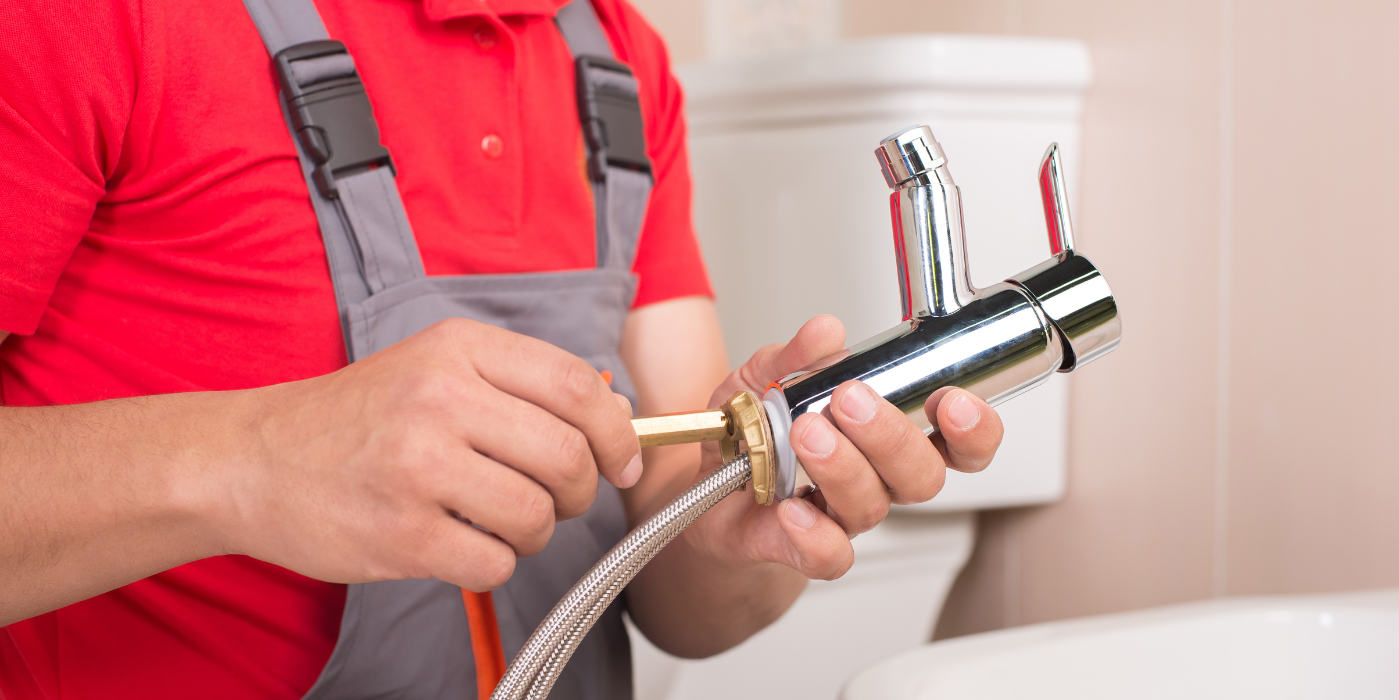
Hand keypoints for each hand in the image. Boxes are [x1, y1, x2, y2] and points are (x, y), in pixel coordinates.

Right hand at [223, 318, 640, 590]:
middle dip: (580, 491)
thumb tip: (618, 411)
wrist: (250, 461)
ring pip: (537, 516)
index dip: (618, 432)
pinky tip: (460, 542)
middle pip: (568, 457)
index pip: (578, 387)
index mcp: (458, 348)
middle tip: (557, 498)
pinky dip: (492, 562)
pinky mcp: (401, 533)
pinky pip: (494, 562)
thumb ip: (522, 383)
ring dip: (535, 532)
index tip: (624, 461)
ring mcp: (418, 467)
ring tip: (499, 521)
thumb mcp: (435, 367)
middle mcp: (440, 399)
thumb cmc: (355, 417)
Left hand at [684, 315, 1002, 580]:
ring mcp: (842, 515)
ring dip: (842, 465)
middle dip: (892, 436)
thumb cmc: (754, 431)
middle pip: (922, 475)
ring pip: (871, 505)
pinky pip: (829, 556)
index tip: (953, 401)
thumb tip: (826, 333)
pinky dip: (813, 533)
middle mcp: (877, 479)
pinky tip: (790, 507)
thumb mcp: (765, 377)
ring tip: (805, 431)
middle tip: (851, 400)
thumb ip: (796, 356)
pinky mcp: (802, 548)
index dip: (974, 430)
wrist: (706, 488)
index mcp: (887, 436)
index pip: (959, 444)